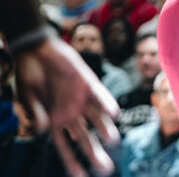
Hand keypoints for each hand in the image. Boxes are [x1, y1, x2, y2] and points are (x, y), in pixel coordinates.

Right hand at [15, 38, 119, 176]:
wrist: (37, 50)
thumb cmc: (29, 76)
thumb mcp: (27, 98)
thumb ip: (34, 114)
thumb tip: (41, 130)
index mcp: (54, 122)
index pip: (65, 147)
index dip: (73, 162)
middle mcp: (71, 114)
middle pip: (85, 138)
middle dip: (94, 153)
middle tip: (106, 169)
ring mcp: (81, 100)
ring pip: (97, 119)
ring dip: (105, 129)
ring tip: (112, 140)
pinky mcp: (89, 83)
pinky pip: (100, 96)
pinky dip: (106, 103)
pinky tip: (114, 113)